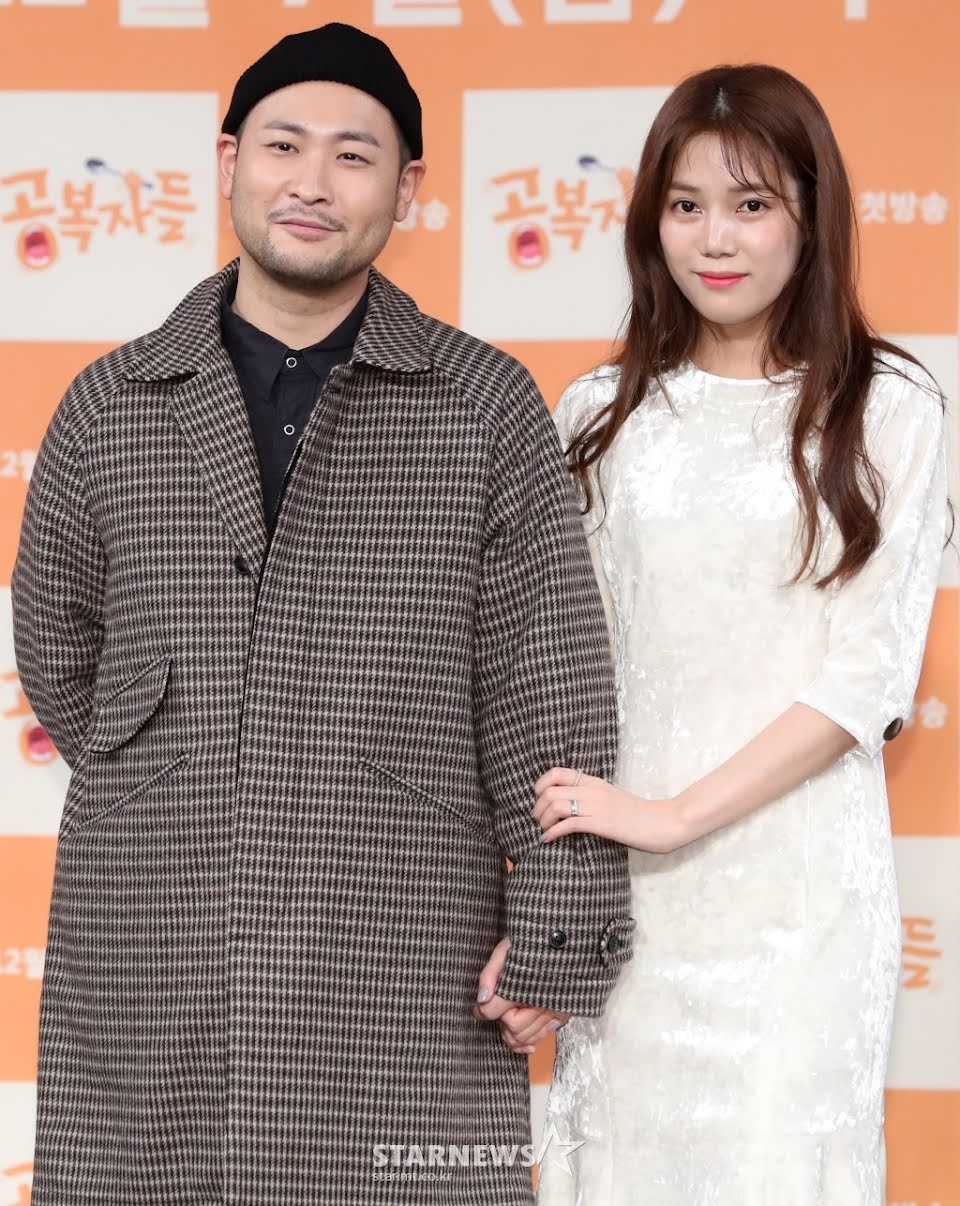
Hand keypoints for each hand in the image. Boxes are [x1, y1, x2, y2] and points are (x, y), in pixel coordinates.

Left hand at [472, 936, 567, 1054]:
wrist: (564, 940)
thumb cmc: (533, 943)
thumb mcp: (507, 949)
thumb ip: (491, 974)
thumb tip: (481, 999)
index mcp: (525, 983)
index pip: (494, 1010)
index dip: (482, 1010)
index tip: (480, 1006)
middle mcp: (542, 1001)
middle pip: (512, 1029)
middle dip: (501, 1021)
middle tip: (499, 1008)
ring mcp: (554, 1010)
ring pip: (525, 1037)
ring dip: (512, 1033)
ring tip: (509, 1017)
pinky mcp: (561, 1016)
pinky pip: (540, 1038)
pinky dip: (527, 1043)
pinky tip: (522, 1041)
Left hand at [533, 767, 687, 853]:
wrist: (661, 822)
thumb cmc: (636, 814)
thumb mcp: (610, 797)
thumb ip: (590, 797)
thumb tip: (567, 804)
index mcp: (593, 781)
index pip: (557, 772)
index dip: (540, 785)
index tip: (538, 799)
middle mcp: (592, 790)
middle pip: (550, 790)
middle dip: (537, 808)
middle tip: (539, 820)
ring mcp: (596, 806)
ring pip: (555, 805)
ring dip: (543, 820)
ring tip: (543, 830)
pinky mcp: (601, 823)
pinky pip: (568, 824)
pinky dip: (552, 832)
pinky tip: (548, 839)